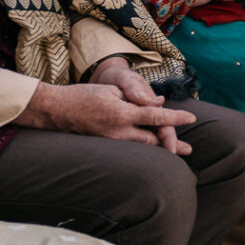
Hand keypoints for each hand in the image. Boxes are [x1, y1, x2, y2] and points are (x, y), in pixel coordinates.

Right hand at [17, 74, 195, 153]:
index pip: (156, 118)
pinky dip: (142, 151)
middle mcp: (118, 131)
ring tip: (176, 154)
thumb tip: (158, 103)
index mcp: (122, 113)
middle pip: (152, 141)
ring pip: (141, 148)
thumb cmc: (82, 95)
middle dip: (171, 145)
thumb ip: (136, 98)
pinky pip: (128, 149)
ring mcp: (109, 141)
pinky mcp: (103, 146)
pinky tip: (151, 153)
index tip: (192, 119)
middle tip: (189, 150)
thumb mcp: (111, 90)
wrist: (53, 110)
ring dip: (159, 150)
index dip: (175, 119)